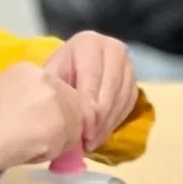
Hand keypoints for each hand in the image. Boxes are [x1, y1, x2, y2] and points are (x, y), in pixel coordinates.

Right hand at [0, 62, 92, 183]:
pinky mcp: (59, 122)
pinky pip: (67, 144)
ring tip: (27, 146)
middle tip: (34, 142)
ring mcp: (55, 99)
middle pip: (75, 108)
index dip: (57, 115)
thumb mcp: (7, 99)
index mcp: (30, 69)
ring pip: (75, 128)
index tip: (38, 128)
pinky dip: (51, 153)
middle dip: (63, 129)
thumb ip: (34, 103)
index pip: (63, 92)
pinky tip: (27, 151)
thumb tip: (53, 123)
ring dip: (57, 143)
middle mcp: (46, 78)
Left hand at [47, 32, 138, 151]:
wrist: (66, 71)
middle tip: (88, 140)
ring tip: (92, 141)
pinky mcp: (133, 80)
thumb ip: (61, 96)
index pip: (92, 78)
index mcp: (89, 42)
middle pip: (111, 89)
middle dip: (99, 119)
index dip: (87, 107)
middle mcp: (112, 48)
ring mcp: (127, 63)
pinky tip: (101, 133)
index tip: (81, 131)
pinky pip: (128, 103)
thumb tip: (74, 122)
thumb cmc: (54, 76)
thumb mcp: (50, 80)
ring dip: (108, 123)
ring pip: (122, 98)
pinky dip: (115, 120)